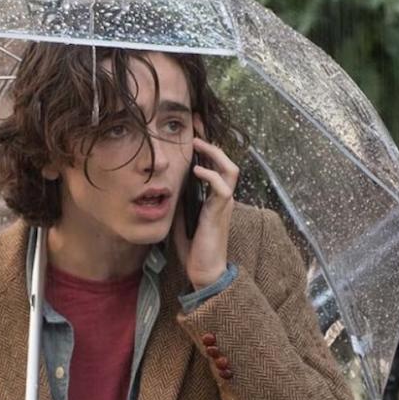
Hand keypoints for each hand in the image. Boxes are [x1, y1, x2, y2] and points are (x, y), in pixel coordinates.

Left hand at [173, 121, 239, 289]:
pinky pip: (222, 187)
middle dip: (212, 143)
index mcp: (214, 198)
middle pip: (226, 161)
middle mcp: (222, 198)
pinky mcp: (220, 212)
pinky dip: (210, 176)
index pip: (215, 167)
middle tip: (196, 128)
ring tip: (199, 145)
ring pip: (230, 169)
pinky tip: (196, 172)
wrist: (204, 272)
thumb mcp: (181, 220)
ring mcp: (224, 204)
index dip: (207, 149)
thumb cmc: (195, 249)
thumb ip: (179, 203)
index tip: (193, 132)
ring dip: (215, 154)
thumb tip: (168, 188)